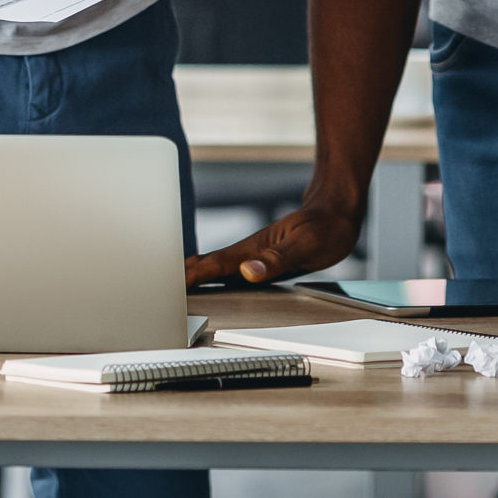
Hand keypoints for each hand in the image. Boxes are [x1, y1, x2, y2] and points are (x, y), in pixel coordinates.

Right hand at [187, 201, 359, 287]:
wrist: (336, 210)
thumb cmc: (326, 227)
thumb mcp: (305, 246)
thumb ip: (276, 260)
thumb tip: (247, 272)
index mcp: (254, 249)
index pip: (216, 264)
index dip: (193, 275)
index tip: (171, 284)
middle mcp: (250, 251)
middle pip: (210, 264)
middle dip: (185, 275)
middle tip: (161, 288)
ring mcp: (255, 254)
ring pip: (218, 266)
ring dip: (196, 275)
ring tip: (176, 286)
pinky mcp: (264, 258)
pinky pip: (231, 268)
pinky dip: (214, 274)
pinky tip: (212, 280)